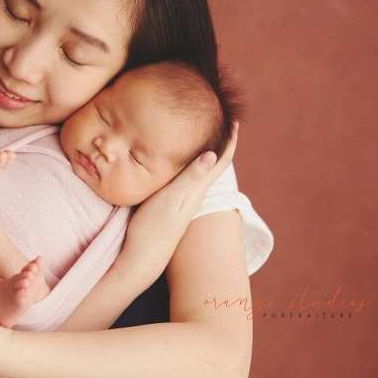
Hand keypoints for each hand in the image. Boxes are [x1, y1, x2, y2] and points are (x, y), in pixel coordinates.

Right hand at [120, 121, 239, 281]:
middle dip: (221, 141)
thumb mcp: (171, 200)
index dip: (230, 140)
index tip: (235, 121)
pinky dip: (191, 163)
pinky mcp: (173, 204)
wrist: (142, 258)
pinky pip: (190, 177)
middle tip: (221, 120)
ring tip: (205, 134)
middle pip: (215, 163)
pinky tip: (182, 162)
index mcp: (197, 189)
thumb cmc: (153, 228)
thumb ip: (190, 178)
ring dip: (208, 151)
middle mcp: (195, 194)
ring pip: (203, 170)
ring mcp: (184, 200)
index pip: (220, 161)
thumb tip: (213, 154)